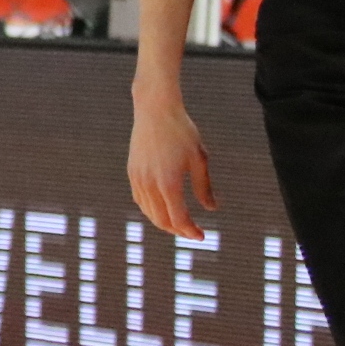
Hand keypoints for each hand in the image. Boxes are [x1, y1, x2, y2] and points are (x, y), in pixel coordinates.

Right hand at [127, 100, 215, 240]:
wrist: (155, 109)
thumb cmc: (182, 132)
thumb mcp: (199, 159)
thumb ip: (204, 187)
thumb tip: (212, 208)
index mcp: (169, 183)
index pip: (179, 219)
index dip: (190, 231)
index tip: (202, 236)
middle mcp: (150, 184)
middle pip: (162, 221)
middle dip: (178, 230)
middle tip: (193, 232)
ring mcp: (138, 178)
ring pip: (149, 213)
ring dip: (164, 222)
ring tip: (180, 223)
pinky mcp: (132, 172)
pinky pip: (140, 200)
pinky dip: (152, 210)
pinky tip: (162, 209)